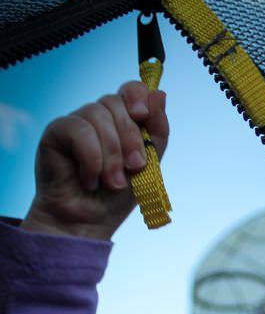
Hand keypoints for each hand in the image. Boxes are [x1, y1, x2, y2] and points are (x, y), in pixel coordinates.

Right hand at [20, 81, 168, 239]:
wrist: (89, 222)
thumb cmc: (115, 198)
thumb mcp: (147, 165)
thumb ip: (156, 132)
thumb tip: (159, 94)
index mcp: (121, 122)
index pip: (131, 90)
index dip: (138, 96)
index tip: (142, 115)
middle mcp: (98, 118)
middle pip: (116, 102)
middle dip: (130, 138)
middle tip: (134, 167)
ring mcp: (76, 123)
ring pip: (98, 115)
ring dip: (111, 154)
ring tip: (112, 182)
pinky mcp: (56, 132)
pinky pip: (78, 130)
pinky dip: (91, 158)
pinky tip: (89, 179)